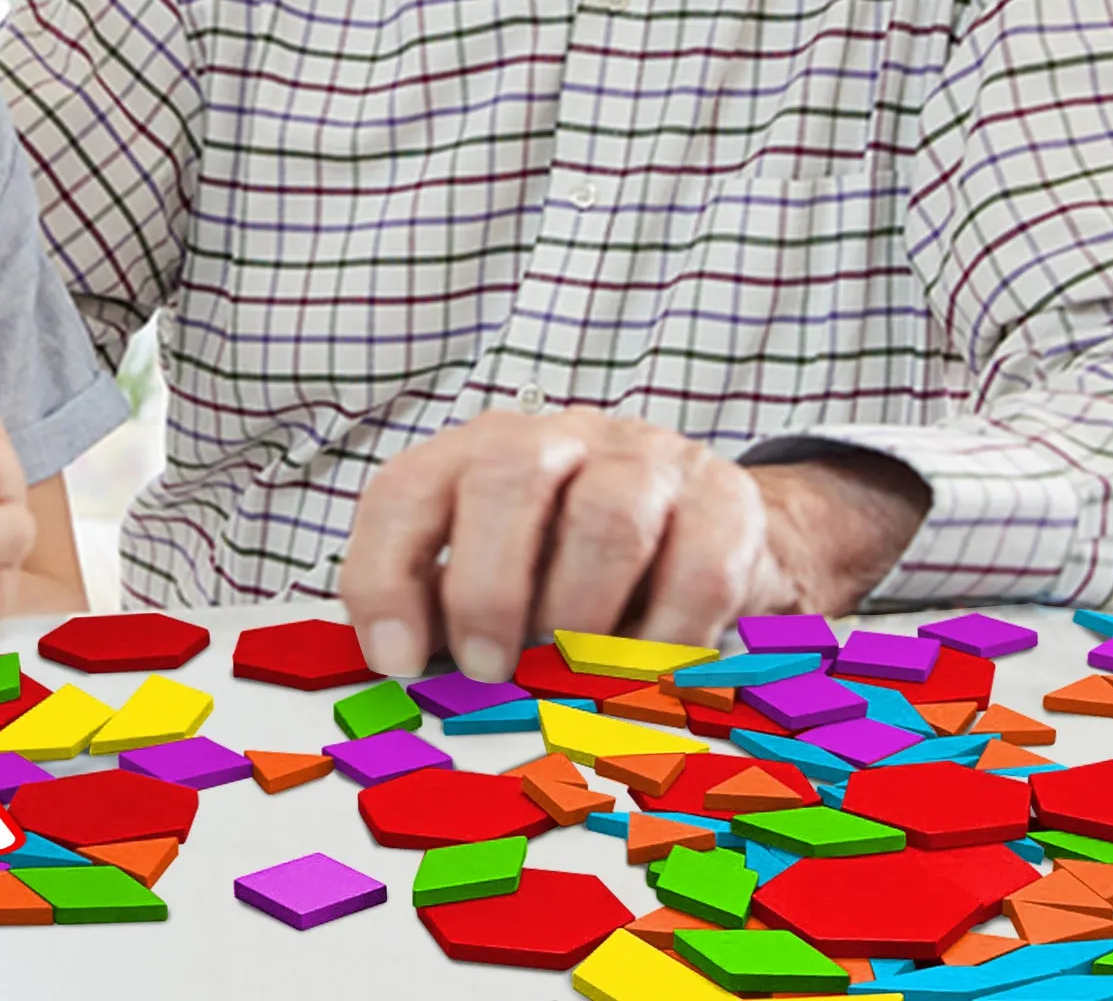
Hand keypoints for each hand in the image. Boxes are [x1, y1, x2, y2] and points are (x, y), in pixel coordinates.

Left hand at [339, 408, 928, 681]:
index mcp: (479, 452)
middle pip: (507, 476)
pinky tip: (651, 674)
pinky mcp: (726, 501)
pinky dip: (668, 636)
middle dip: (487, 586)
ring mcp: (646, 460)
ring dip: (580, 611)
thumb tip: (400, 672)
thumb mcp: (499, 580)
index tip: (396, 662)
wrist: (712, 530)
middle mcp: (558, 438)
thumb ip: (445, 616)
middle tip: (488, 671)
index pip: (408, 488)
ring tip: (573, 674)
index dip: (386, 572)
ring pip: (607, 515)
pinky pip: (699, 568)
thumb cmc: (575, 566)